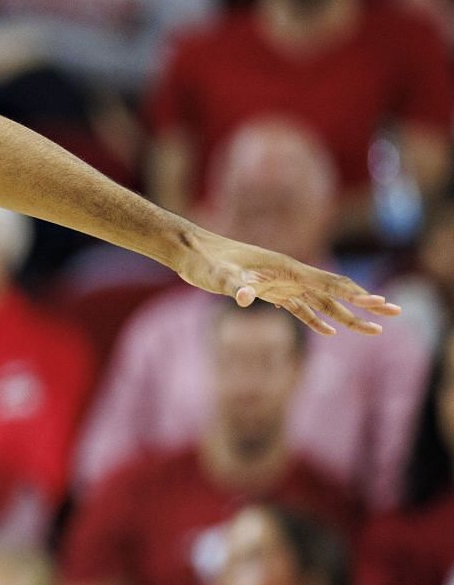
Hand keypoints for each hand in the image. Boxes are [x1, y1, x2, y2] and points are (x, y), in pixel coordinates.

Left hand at [174, 228, 401, 335]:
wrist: (189, 251)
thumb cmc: (203, 261)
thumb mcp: (218, 276)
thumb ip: (234, 285)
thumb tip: (244, 297)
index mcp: (286, 270)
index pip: (330, 283)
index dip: (357, 295)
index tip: (383, 305)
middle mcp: (288, 275)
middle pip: (335, 292)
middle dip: (365, 305)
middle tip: (395, 316)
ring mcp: (279, 283)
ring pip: (321, 302)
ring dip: (346, 317)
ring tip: (372, 330)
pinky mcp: (266, 291)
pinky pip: (298, 308)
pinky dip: (315, 320)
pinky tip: (327, 333)